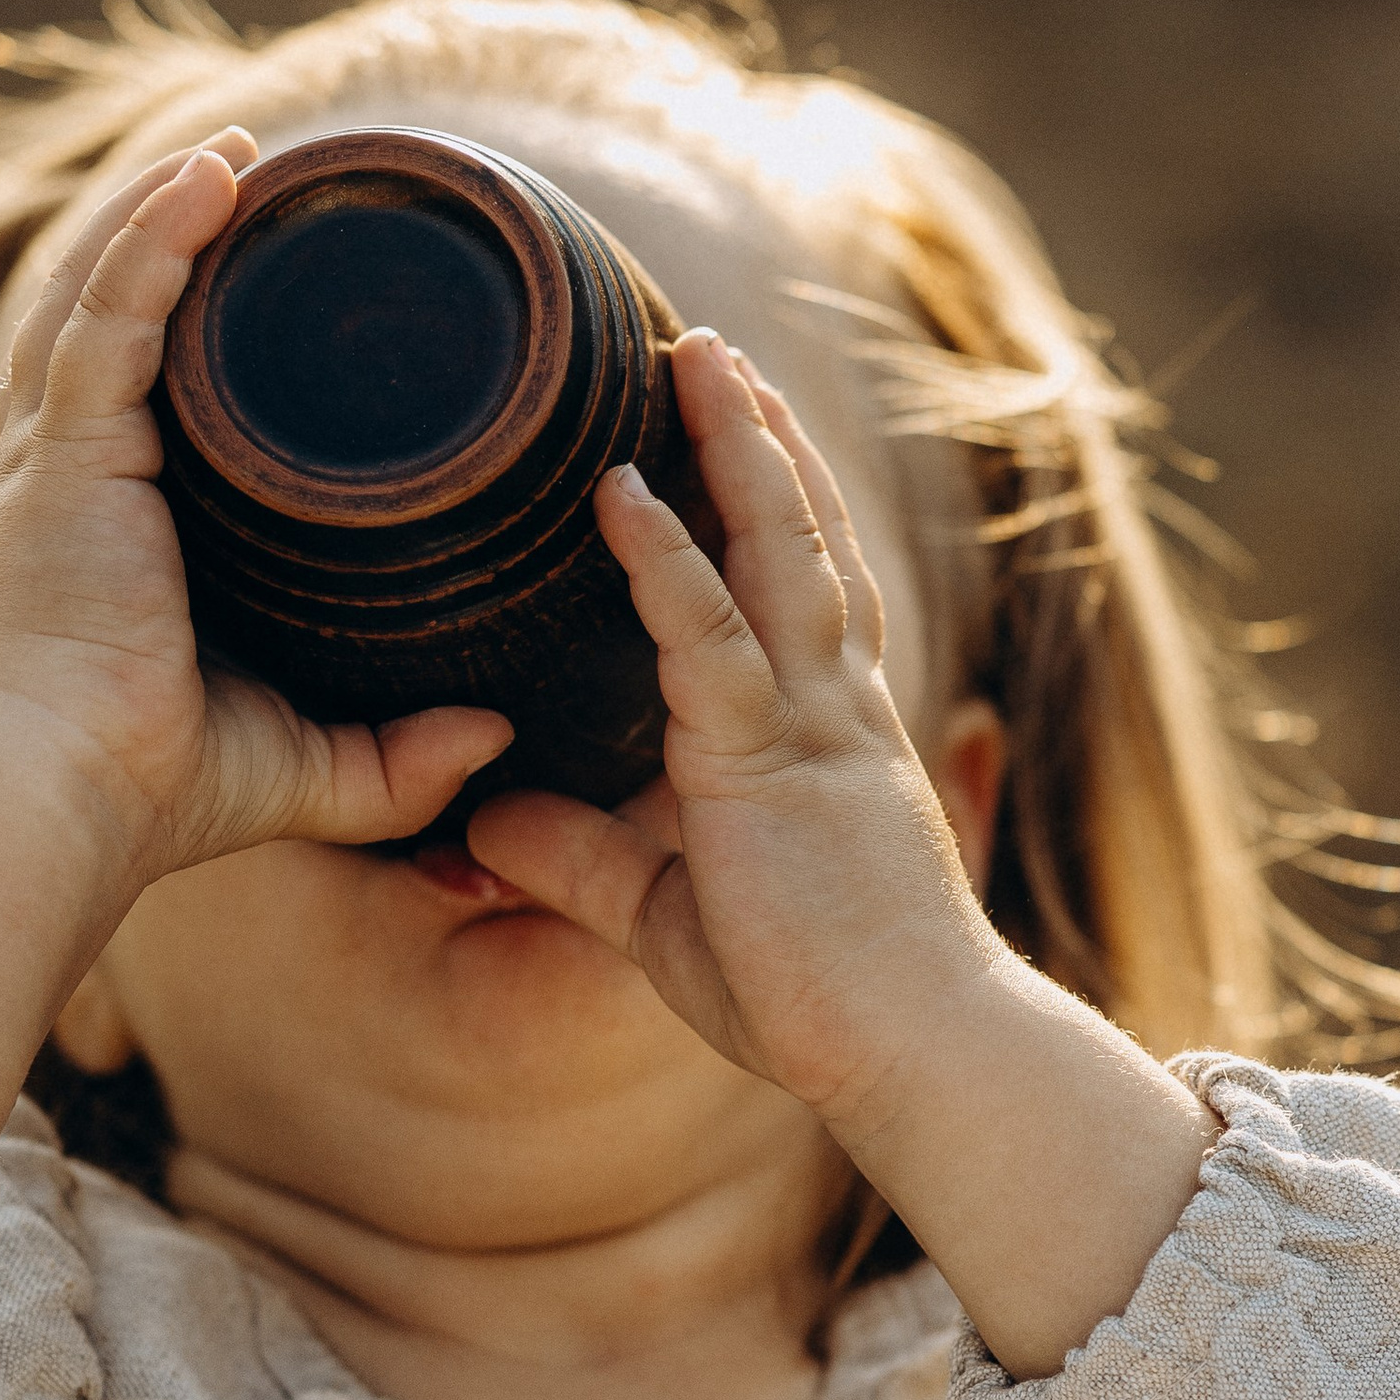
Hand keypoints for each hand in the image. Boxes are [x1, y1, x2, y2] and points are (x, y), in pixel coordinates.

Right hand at [0, 133, 509, 873]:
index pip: (114, 399)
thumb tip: (496, 734)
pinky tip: (213, 172)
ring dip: (162, 206)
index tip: (246, 282)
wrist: (58, 803)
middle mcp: (48, 481)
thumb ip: (396, 761)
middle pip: (94, 316)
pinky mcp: (63, 452)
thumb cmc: (151, 794)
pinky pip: (109, 309)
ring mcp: (46, 459)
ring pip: (96, 287)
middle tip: (249, 179)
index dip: (162, 329)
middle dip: (159, 235)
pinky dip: (156, 232)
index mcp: (85, 534)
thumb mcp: (302, 771)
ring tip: (241, 152)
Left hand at [467, 332, 1210, 1373]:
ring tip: (698, 353)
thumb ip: (579, 860)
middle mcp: (830, 708)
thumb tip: (485, 827)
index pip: (797, 590)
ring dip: (735, 448)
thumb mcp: (665, 918)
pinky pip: (713, 641)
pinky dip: (668, 560)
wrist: (914, 1056)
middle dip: (758, 437)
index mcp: (821, 734)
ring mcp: (812, 728)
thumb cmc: (811, 999)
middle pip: (799, 538)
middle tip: (710, 343)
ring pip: (777, 555)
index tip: (727, 420)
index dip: (767, 501)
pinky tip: (623, 491)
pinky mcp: (772, 768)